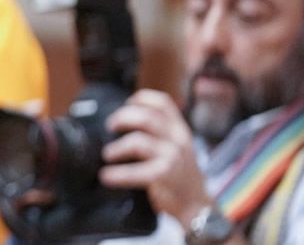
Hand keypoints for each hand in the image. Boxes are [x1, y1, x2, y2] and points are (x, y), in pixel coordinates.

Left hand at [100, 89, 213, 227]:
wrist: (196, 204)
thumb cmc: (177, 174)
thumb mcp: (173, 146)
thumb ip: (156, 133)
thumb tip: (119, 122)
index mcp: (178, 128)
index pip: (162, 102)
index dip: (141, 99)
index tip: (125, 104)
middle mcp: (178, 138)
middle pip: (147, 117)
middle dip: (122, 118)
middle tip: (109, 127)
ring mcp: (174, 157)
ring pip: (140, 141)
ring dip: (118, 147)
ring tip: (107, 154)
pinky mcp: (167, 176)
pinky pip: (140, 171)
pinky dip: (120, 174)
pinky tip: (107, 176)